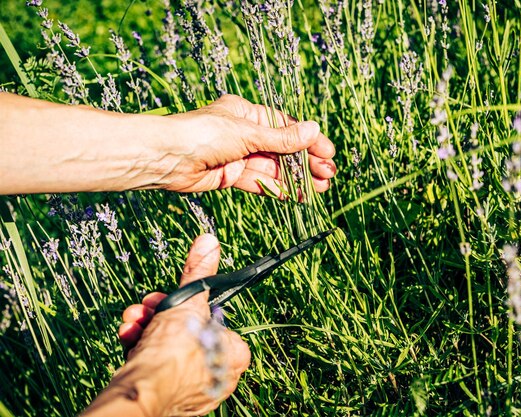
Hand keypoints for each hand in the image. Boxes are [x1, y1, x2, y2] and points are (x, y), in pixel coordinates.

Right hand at [89, 235, 249, 416]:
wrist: (146, 390)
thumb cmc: (176, 352)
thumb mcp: (189, 301)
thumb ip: (198, 272)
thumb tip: (209, 241)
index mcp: (233, 354)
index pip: (213, 321)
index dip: (190, 306)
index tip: (173, 297)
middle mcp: (216, 375)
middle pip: (186, 333)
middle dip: (160, 315)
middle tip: (148, 306)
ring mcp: (191, 389)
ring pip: (166, 349)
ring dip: (145, 328)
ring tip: (133, 320)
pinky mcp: (167, 397)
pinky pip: (154, 366)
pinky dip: (139, 349)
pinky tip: (128, 337)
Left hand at [162, 94, 336, 194]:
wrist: (166, 158)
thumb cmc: (202, 134)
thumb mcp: (247, 133)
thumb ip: (281, 139)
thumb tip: (312, 130)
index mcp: (245, 114)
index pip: (284, 127)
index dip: (307, 140)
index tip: (328, 153)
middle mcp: (242, 134)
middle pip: (280, 149)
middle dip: (304, 163)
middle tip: (327, 176)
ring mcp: (236, 156)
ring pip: (272, 168)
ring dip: (295, 179)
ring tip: (318, 190)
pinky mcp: (228, 176)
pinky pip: (258, 182)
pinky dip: (276, 188)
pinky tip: (295, 196)